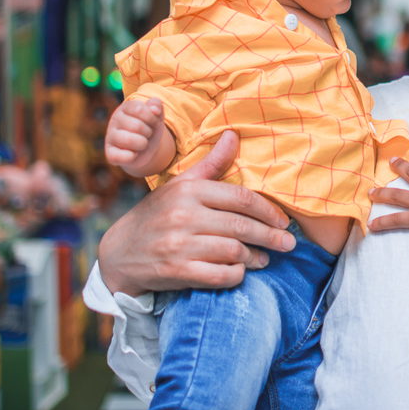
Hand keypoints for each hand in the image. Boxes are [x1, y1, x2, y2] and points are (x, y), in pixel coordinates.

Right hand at [97, 131, 294, 296]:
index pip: (241, 198)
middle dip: (271, 237)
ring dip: (254, 257)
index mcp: (189, 191)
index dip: (268, 211)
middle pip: (242, 226)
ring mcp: (179, 245)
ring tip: (264, 258)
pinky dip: (235, 275)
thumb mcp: (181, 185)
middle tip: (289, 243)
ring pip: (233, 251)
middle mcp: (184, 216)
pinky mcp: (176, 271)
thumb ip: (211, 163)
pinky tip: (240, 271)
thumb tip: (233, 134)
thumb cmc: (158, 215)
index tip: (283, 221)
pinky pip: (218, 275)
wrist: (119, 253)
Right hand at [105, 97, 168, 175]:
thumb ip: (156, 104)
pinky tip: (133, 153)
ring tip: (142, 143)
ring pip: (130, 141)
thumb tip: (155, 109)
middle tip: (147, 134)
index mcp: (125, 108)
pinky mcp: (110, 153)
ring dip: (143, 144)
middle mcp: (114, 121)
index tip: (153, 122)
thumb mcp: (156, 114)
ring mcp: (110, 137)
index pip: (139, 109)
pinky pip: (120, 156)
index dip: (152, 118)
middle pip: (137, 126)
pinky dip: (132, 156)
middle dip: (149, 132)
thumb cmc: (149, 127)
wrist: (145, 148)